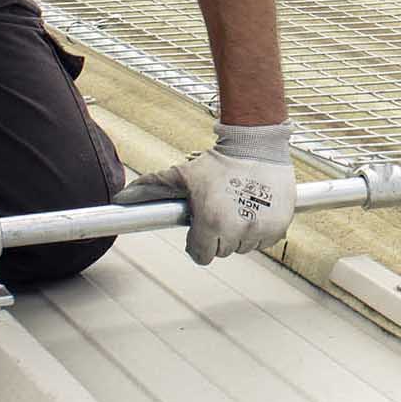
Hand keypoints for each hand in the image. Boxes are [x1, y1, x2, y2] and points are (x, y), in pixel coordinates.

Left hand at [113, 122, 294, 264]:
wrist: (257, 145)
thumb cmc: (219, 161)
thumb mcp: (183, 175)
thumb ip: (152, 188)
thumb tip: (120, 197)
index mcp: (211, 223)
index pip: (201, 256)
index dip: (199, 242)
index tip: (202, 229)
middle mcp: (237, 230)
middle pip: (223, 251)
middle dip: (219, 236)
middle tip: (220, 212)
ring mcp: (260, 229)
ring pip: (245, 248)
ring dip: (240, 234)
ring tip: (238, 208)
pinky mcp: (279, 226)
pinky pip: (265, 241)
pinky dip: (260, 231)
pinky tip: (255, 209)